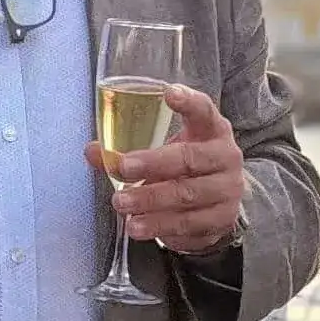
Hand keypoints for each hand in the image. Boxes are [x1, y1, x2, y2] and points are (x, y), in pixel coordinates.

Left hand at [94, 84, 247, 253]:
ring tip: (121, 204)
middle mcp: (225, 157)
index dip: (188, 102)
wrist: (219, 203)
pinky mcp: (222, 220)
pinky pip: (189, 224)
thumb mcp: (164, 151)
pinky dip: (161, 226)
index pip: (203, 111)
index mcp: (211, 131)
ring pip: (187, 195)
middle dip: (153, 164)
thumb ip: (128, 151)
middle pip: (189, 158)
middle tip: (123, 168)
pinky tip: (139, 227)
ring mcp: (227, 190)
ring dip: (151, 201)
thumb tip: (92, 151)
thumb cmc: (185, 168)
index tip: (168, 93)